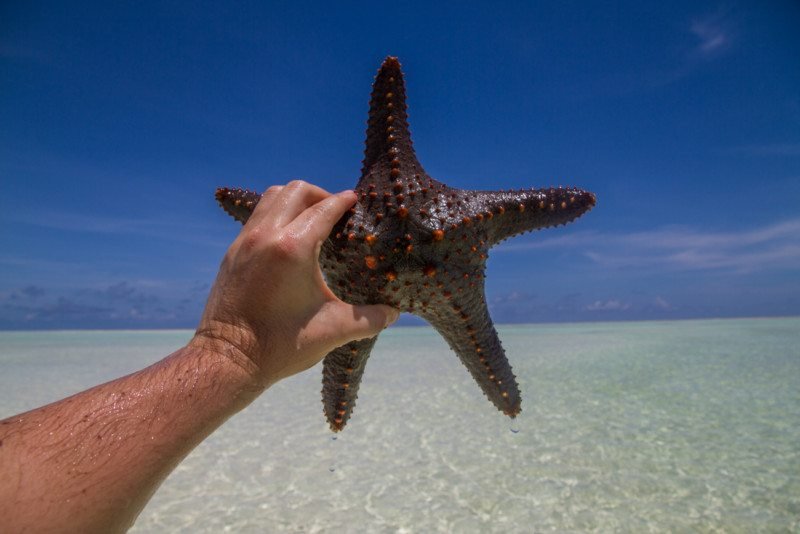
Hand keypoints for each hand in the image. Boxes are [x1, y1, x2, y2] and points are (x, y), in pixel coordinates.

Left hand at [192, 180, 398, 388]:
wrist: (228, 360)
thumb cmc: (280, 345)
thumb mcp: (334, 331)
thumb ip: (370, 319)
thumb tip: (394, 313)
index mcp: (292, 249)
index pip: (324, 209)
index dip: (344, 201)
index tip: (357, 200)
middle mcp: (266, 236)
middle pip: (296, 191)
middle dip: (320, 195)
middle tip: (337, 212)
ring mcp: (244, 242)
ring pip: (271, 198)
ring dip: (295, 201)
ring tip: (312, 219)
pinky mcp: (232, 253)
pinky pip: (257, 217)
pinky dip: (277, 216)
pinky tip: (289, 239)